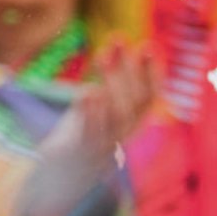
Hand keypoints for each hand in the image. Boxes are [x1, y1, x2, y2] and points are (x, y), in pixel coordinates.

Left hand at [39, 40, 155, 170]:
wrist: (63, 178)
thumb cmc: (84, 134)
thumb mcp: (100, 106)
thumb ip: (111, 81)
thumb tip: (119, 43)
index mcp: (133, 123)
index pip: (151, 96)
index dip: (153, 71)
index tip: (149, 44)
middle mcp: (124, 135)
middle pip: (132, 100)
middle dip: (127, 67)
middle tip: (119, 37)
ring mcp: (105, 145)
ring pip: (115, 115)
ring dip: (111, 84)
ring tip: (103, 56)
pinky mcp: (82, 154)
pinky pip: (91, 135)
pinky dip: (91, 114)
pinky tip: (87, 92)